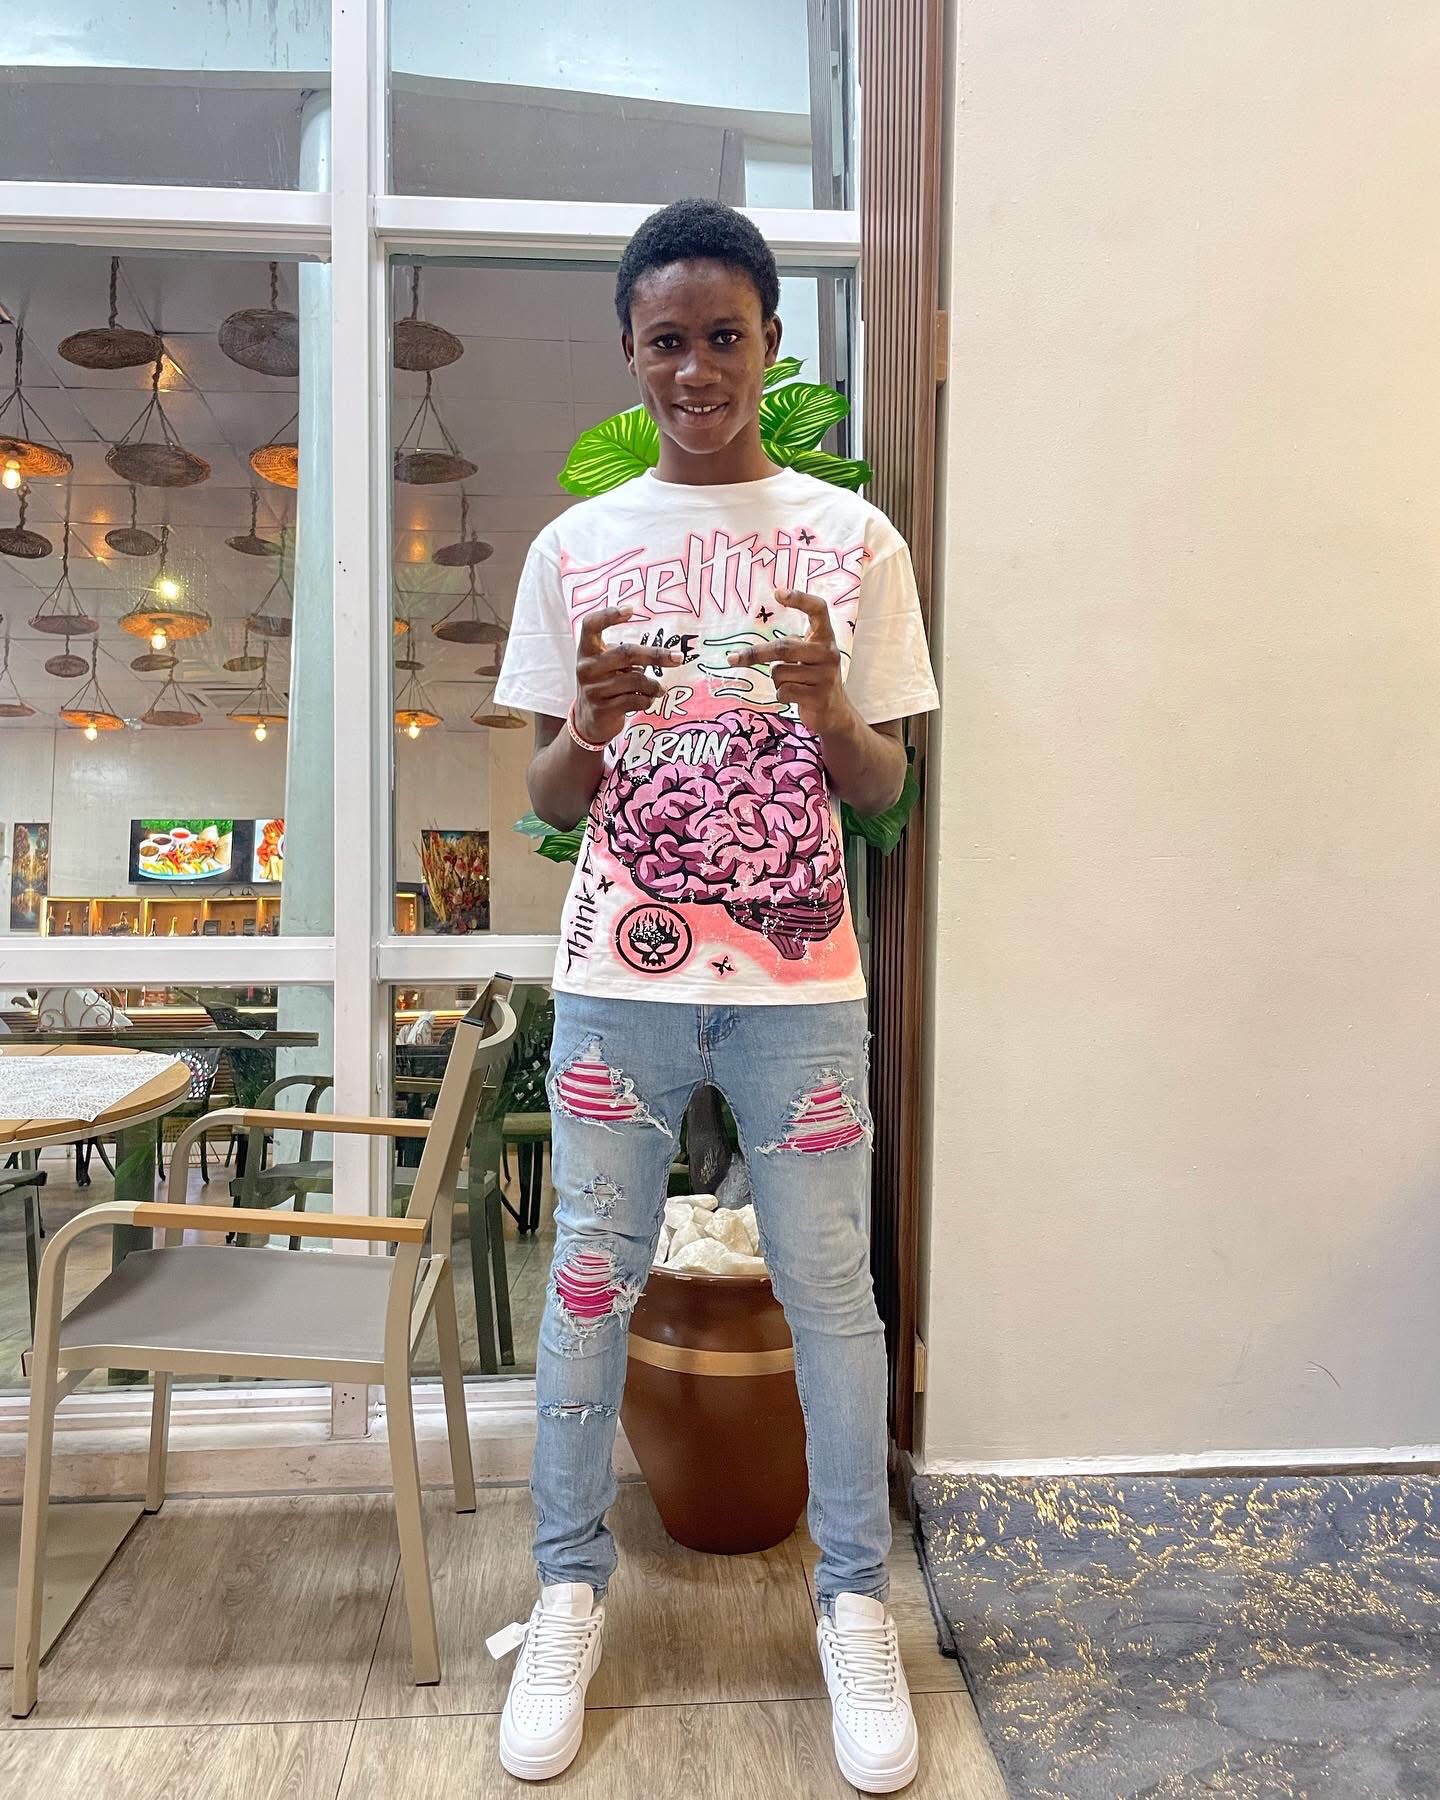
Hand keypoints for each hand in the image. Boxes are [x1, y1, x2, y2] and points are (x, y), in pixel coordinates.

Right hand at [572, 606, 681, 746]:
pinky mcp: (603, 709)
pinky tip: (648, 699)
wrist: (589, 720)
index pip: (591, 625)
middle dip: (656, 655)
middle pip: (626, 653)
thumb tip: (668, 654)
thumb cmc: (605, 683)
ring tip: (659, 688)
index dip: (608, 615)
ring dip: (654, 685)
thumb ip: (625, 654)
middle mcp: (586, 667)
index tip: (631, 610)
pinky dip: (648, 699)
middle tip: (678, 657)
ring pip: (636, 680)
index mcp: (587, 650)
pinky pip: (636, 700)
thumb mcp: (606, 664)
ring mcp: (593, 689)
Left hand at [727, 589, 852, 734]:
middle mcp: (828, 652)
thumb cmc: (813, 678)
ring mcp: (826, 675)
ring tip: (793, 684)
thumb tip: (744, 652)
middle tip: (732, 659)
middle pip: (784, 647)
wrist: (835, 712)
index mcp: (825, 637)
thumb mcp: (808, 656)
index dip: (800, 598)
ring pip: (780, 673)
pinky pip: (784, 691)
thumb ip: (790, 645)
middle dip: (755, 654)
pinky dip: (781, 695)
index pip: (818, 609)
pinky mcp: (819, 697)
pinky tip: (794, 697)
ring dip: (776, 681)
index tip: (777, 593)